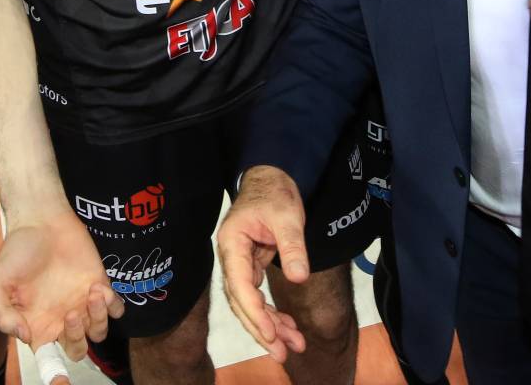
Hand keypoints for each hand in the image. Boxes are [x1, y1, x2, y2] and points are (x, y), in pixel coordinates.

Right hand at [0, 209, 122, 359]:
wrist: (41, 220)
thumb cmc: (16, 252)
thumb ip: (2, 314)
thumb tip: (24, 337)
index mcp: (36, 325)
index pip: (47, 359)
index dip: (54, 372)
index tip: (60, 380)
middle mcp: (60, 319)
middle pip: (77, 350)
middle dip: (78, 340)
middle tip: (71, 313)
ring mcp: (81, 303)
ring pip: (99, 333)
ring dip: (98, 319)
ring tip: (90, 293)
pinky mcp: (99, 285)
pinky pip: (115, 309)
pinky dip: (112, 305)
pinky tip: (98, 287)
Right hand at [215, 166, 310, 363]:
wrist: (271, 178)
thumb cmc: (275, 192)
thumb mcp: (288, 216)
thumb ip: (292, 246)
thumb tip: (299, 276)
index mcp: (232, 243)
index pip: (239, 284)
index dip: (254, 311)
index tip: (271, 331)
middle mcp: (231, 258)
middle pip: (240, 302)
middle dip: (261, 329)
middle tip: (281, 353)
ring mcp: (239, 264)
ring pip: (249, 304)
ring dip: (268, 327)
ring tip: (291, 347)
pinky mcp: (251, 267)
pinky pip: (258, 297)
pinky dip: (272, 314)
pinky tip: (287, 328)